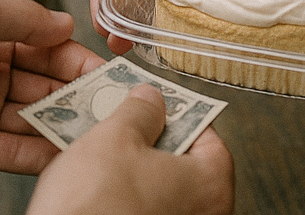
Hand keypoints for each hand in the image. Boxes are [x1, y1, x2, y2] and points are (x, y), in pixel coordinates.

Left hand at [0, 0, 104, 173]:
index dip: (78, 57)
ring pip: (35, 118)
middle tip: (115, 102)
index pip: (49, 48)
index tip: (110, 68)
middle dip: (80, 92)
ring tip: (101, 128)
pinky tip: (68, 152)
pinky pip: (12, 151)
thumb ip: (27, 18)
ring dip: (68, 122)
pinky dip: (41, 153)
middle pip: (47, 84)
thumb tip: (67, 24)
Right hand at [26, 84, 233, 214]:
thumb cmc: (93, 210)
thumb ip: (139, 111)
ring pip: (157, 191)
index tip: (152, 105)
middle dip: (150, 144)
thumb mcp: (114, 138)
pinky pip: (139, 212)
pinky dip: (123, 200)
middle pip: (181, 164)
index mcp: (211, 185)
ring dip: (132, 174)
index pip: (204, 132)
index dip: (174, 113)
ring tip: (103, 159)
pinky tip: (96, 191)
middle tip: (125, 128)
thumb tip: (149, 101)